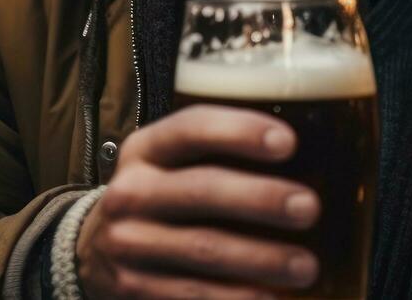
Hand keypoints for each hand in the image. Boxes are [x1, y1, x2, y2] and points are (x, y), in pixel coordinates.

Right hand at [76, 104, 320, 298]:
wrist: (94, 250)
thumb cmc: (160, 198)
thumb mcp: (171, 165)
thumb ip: (221, 157)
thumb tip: (317, 156)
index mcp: (147, 149)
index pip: (191, 128)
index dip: (239, 132)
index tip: (288, 142)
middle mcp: (132, 192)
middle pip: (202, 191)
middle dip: (261, 199)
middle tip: (310, 208)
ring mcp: (128, 244)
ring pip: (202, 249)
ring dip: (261, 259)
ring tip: (306, 268)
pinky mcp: (133, 289)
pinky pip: (191, 295)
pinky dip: (236, 299)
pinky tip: (270, 299)